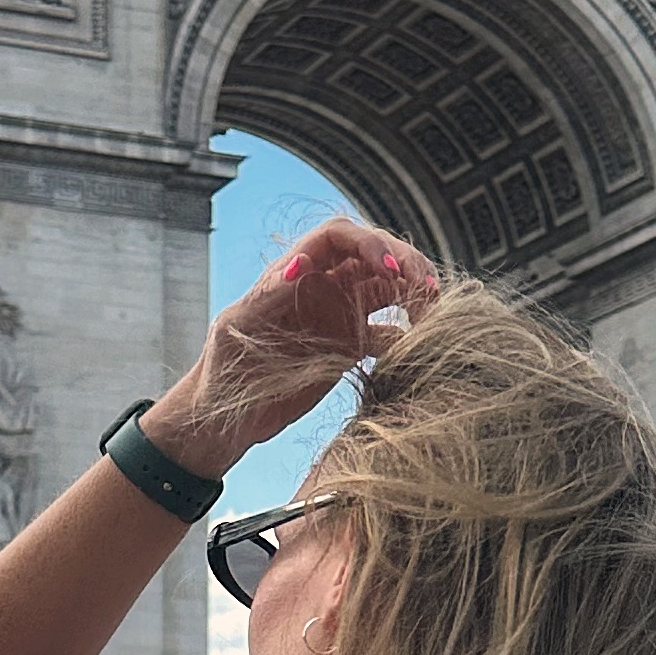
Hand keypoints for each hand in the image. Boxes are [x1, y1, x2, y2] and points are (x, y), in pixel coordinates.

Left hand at [140, 222, 438, 480]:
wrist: (226, 417)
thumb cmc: (221, 371)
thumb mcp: (236, 328)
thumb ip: (266, 296)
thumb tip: (298, 266)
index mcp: (293, 273)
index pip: (338, 237)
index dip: (368, 243)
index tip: (388, 268)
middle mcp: (320, 286)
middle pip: (373, 255)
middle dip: (404, 263)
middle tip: (427, 288)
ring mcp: (338, 315)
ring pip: (388, 289)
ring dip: (414, 294)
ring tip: (434, 312)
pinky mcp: (350, 346)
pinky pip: (389, 331)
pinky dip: (409, 335)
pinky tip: (420, 347)